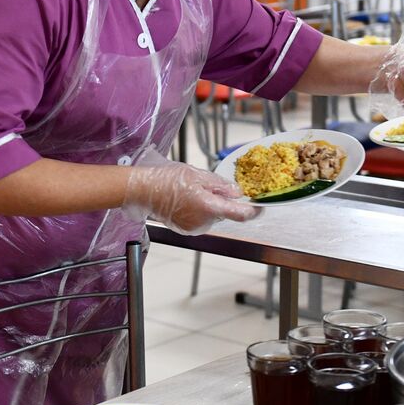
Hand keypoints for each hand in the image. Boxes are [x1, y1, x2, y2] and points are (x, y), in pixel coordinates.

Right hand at [122, 157, 260, 234]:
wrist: (143, 190)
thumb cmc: (167, 180)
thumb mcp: (198, 175)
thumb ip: (221, 186)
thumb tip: (236, 192)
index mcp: (209, 207)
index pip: (240, 214)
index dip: (253, 211)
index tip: (260, 207)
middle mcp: (203, 222)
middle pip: (224, 213)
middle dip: (222, 201)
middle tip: (208, 186)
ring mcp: (194, 228)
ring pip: (212, 216)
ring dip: (210, 206)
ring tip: (192, 191)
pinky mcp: (186, 229)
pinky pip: (201, 220)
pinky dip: (199, 211)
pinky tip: (186, 200)